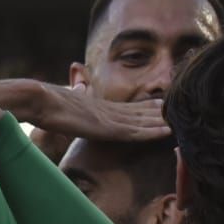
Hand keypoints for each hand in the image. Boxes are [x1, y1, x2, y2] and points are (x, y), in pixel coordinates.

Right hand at [0, 76, 168, 143]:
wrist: (39, 100)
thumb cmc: (46, 104)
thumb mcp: (65, 103)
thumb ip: (76, 98)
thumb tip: (76, 90)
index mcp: (100, 107)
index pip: (129, 108)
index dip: (147, 108)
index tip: (163, 106)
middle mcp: (109, 111)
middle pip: (142, 113)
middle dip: (162, 113)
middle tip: (184, 110)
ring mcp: (109, 119)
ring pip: (144, 122)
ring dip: (164, 123)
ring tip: (185, 121)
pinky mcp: (107, 128)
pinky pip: (135, 133)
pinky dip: (153, 132)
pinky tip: (168, 132)